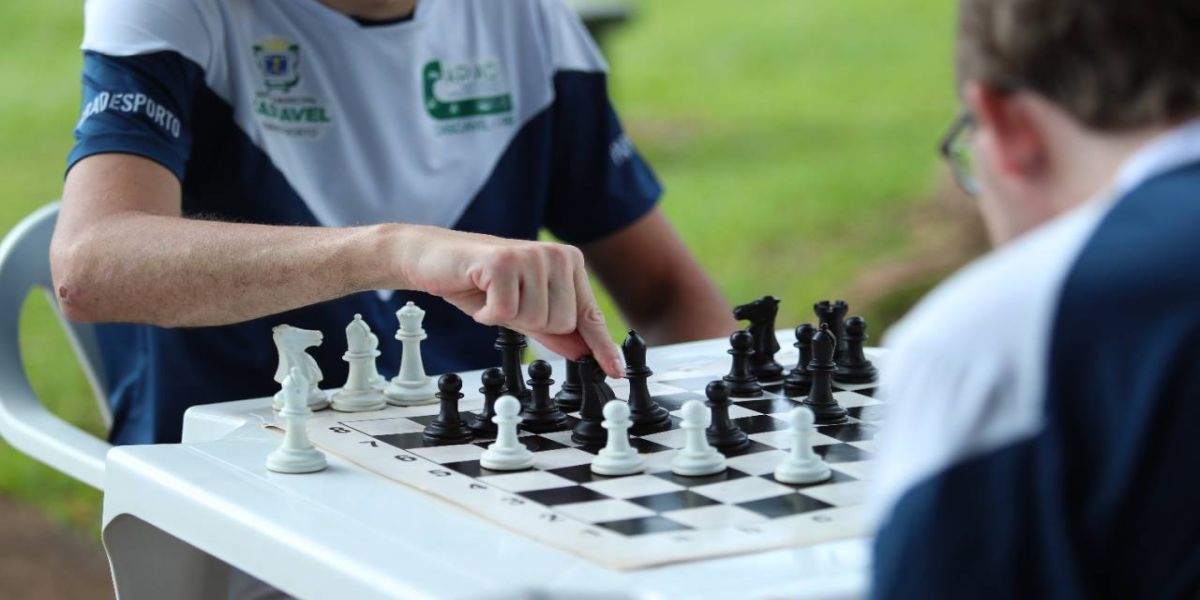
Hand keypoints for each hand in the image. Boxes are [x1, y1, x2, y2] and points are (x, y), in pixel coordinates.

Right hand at [396, 226, 624, 377]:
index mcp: (568, 263)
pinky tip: (480, 294)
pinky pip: (507, 313)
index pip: (589, 314)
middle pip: (562, 323)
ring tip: (492, 295)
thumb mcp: (522, 310)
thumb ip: (553, 330)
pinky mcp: (504, 262)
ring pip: (537, 320)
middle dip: (530, 324)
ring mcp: (532, 256)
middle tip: (507, 303)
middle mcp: (556, 255)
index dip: (601, 346)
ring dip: (507, 317)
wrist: (433, 258)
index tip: (614, 369)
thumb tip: (584, 352)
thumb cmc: (478, 282)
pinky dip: (488, 313)